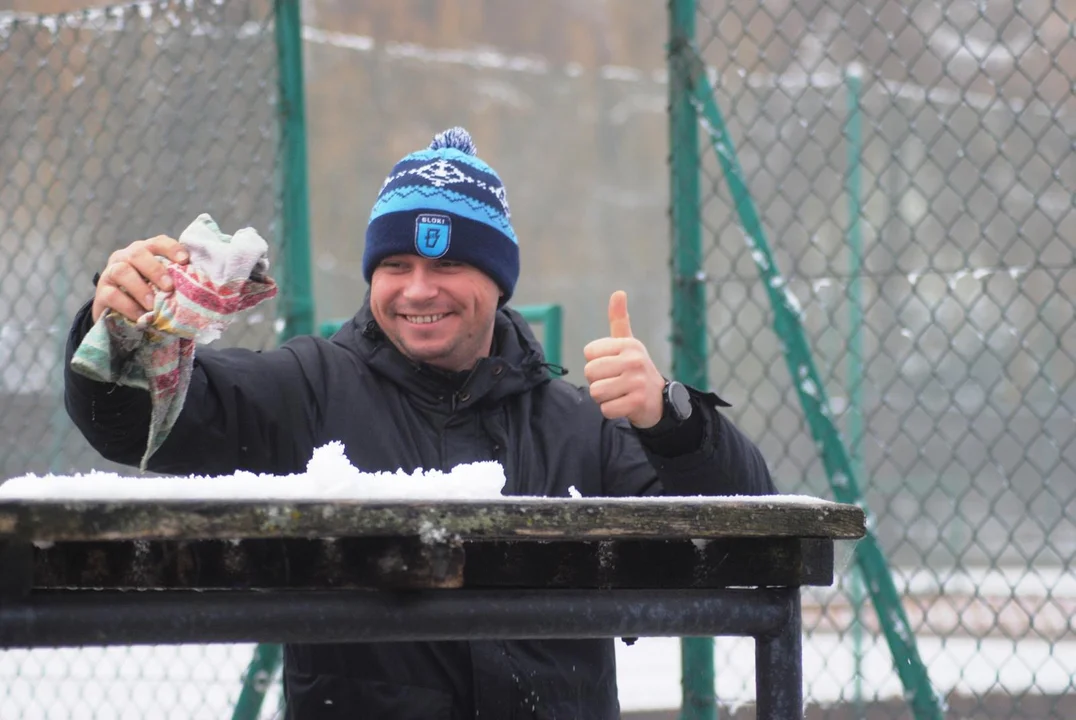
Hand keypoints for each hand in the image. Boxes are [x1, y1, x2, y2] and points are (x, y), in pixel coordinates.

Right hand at [92, 236, 188, 322]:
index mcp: (145, 252)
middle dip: (155, 270)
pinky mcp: (101, 292)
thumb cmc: (150, 296)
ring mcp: (110, 273)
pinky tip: (141, 316)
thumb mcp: (162, 286)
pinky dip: (128, 306)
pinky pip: (112, 295)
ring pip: (122, 271)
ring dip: (140, 288)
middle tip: (169, 287)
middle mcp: (126, 257)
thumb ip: (176, 281)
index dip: (171, 248)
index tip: (184, 260)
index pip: (158, 242)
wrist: (121, 315)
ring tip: (152, 305)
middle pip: (138, 253)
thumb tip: (202, 288)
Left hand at [583, 291, 665, 428]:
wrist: (660, 400)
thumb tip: (618, 292)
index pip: (589, 353)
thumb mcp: (628, 344)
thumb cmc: (636, 369)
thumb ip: (619, 320)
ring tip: (619, 393)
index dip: (596, 362)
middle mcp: (634, 360)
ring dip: (603, 398)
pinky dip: (611, 410)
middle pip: (590, 372)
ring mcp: (637, 381)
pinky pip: (606, 409)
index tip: (612, 366)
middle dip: (598, 381)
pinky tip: (624, 405)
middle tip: (615, 382)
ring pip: (596, 392)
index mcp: (629, 344)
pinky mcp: (637, 402)